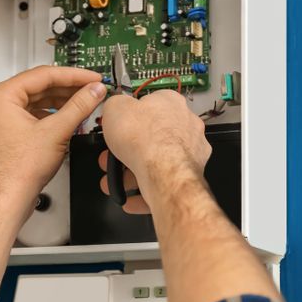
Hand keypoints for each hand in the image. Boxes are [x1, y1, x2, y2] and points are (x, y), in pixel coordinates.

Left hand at [0, 66, 105, 205]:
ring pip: (38, 100)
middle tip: (91, 88)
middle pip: (40, 86)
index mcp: (2, 96)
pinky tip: (69, 117)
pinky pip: (33, 113)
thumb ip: (79, 106)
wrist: (9, 197)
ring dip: (62, 101)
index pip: (43, 74)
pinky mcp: (9, 131)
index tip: (91, 78)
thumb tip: (93, 91)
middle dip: (69, 88)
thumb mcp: (57, 131)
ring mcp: (2, 118)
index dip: (73, 75)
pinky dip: (52, 114)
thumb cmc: (19, 169)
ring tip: (84, 102)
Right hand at [99, 90, 210, 212]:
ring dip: (132, 174)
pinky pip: (164, 183)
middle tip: (112, 158)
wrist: (163, 171)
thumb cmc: (146, 138)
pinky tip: (130, 199)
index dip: (129, 118)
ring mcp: (190, 151)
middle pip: (151, 137)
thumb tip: (114, 106)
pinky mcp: (188, 175)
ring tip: (116, 182)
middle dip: (127, 151)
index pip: (150, 105)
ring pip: (157, 162)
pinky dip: (145, 191)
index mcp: (171, 103)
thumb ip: (116, 105)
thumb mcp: (115, 107)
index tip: (118, 127)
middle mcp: (185, 125)